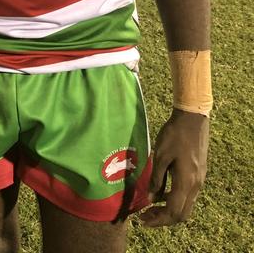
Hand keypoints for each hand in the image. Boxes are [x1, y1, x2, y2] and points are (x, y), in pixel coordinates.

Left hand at [138, 109, 208, 226]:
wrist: (192, 120)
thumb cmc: (173, 135)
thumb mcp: (160, 156)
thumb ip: (156, 179)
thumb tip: (151, 199)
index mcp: (186, 183)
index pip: (174, 212)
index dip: (158, 220)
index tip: (142, 220)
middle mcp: (195, 186)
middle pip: (182, 214)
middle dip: (163, 219)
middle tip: (145, 217)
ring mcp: (199, 181)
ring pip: (185, 206)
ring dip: (168, 210)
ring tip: (150, 208)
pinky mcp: (198, 175)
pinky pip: (187, 196)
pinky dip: (174, 200)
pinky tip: (160, 194)